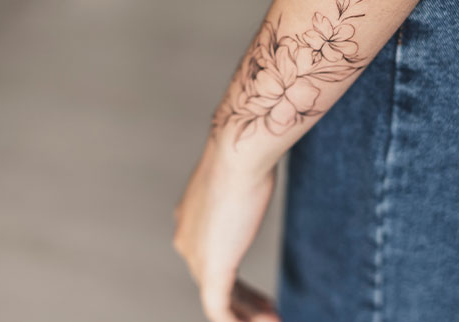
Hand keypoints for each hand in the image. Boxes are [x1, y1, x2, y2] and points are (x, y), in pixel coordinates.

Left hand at [174, 142, 280, 321]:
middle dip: (243, 299)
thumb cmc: (245, 154)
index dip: (233, 273)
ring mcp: (195, 257)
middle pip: (213, 280)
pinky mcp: (211, 270)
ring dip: (247, 314)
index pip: (210, 254)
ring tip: (272, 320)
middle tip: (268, 309)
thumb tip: (259, 169)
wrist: (239, 153)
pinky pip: (221, 311)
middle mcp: (186, 240)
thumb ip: (243, 184)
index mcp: (190, 218)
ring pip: (218, 300)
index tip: (257, 284)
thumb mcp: (242, 173)